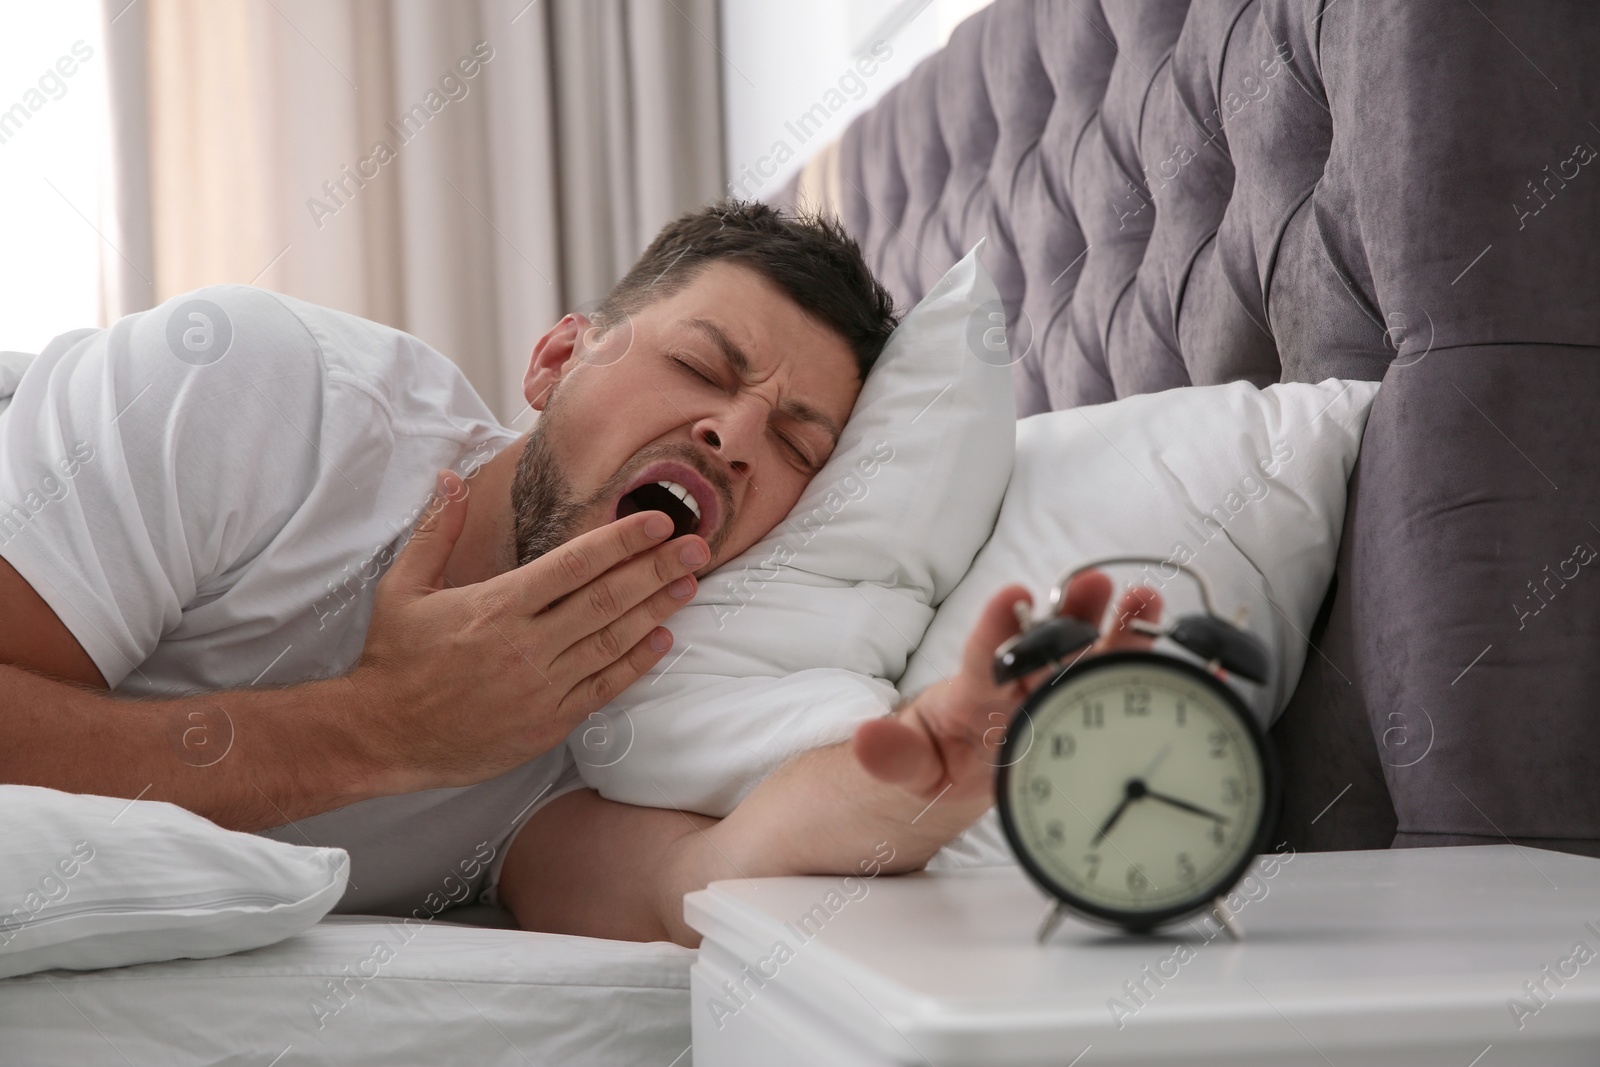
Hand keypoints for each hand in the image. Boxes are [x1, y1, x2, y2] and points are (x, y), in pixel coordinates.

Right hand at [352, 469, 706, 793]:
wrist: (381, 736)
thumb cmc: (393, 660)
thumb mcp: (402, 587)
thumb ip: (437, 530)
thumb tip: (451, 478)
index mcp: (496, 605)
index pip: (573, 564)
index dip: (621, 541)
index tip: (658, 522)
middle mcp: (526, 644)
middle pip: (606, 598)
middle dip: (657, 568)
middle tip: (698, 547)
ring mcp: (541, 686)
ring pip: (613, 641)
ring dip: (656, 610)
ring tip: (690, 584)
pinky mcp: (547, 723)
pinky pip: (603, 687)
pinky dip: (636, 663)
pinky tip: (663, 639)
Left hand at [852, 570, 1162, 814]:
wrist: (955, 777)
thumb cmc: (933, 760)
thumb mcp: (907, 767)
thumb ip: (891, 758)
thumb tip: (867, 740)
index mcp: (973, 698)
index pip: (982, 659)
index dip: (995, 629)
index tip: (1010, 597)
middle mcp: (1017, 689)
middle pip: (1047, 648)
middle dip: (1073, 615)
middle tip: (1097, 582)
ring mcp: (1052, 700)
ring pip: (1087, 661)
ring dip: (1118, 632)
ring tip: (1146, 600)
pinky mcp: (1081, 717)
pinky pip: (1118, 692)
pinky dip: (1150, 672)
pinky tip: (1186, 657)